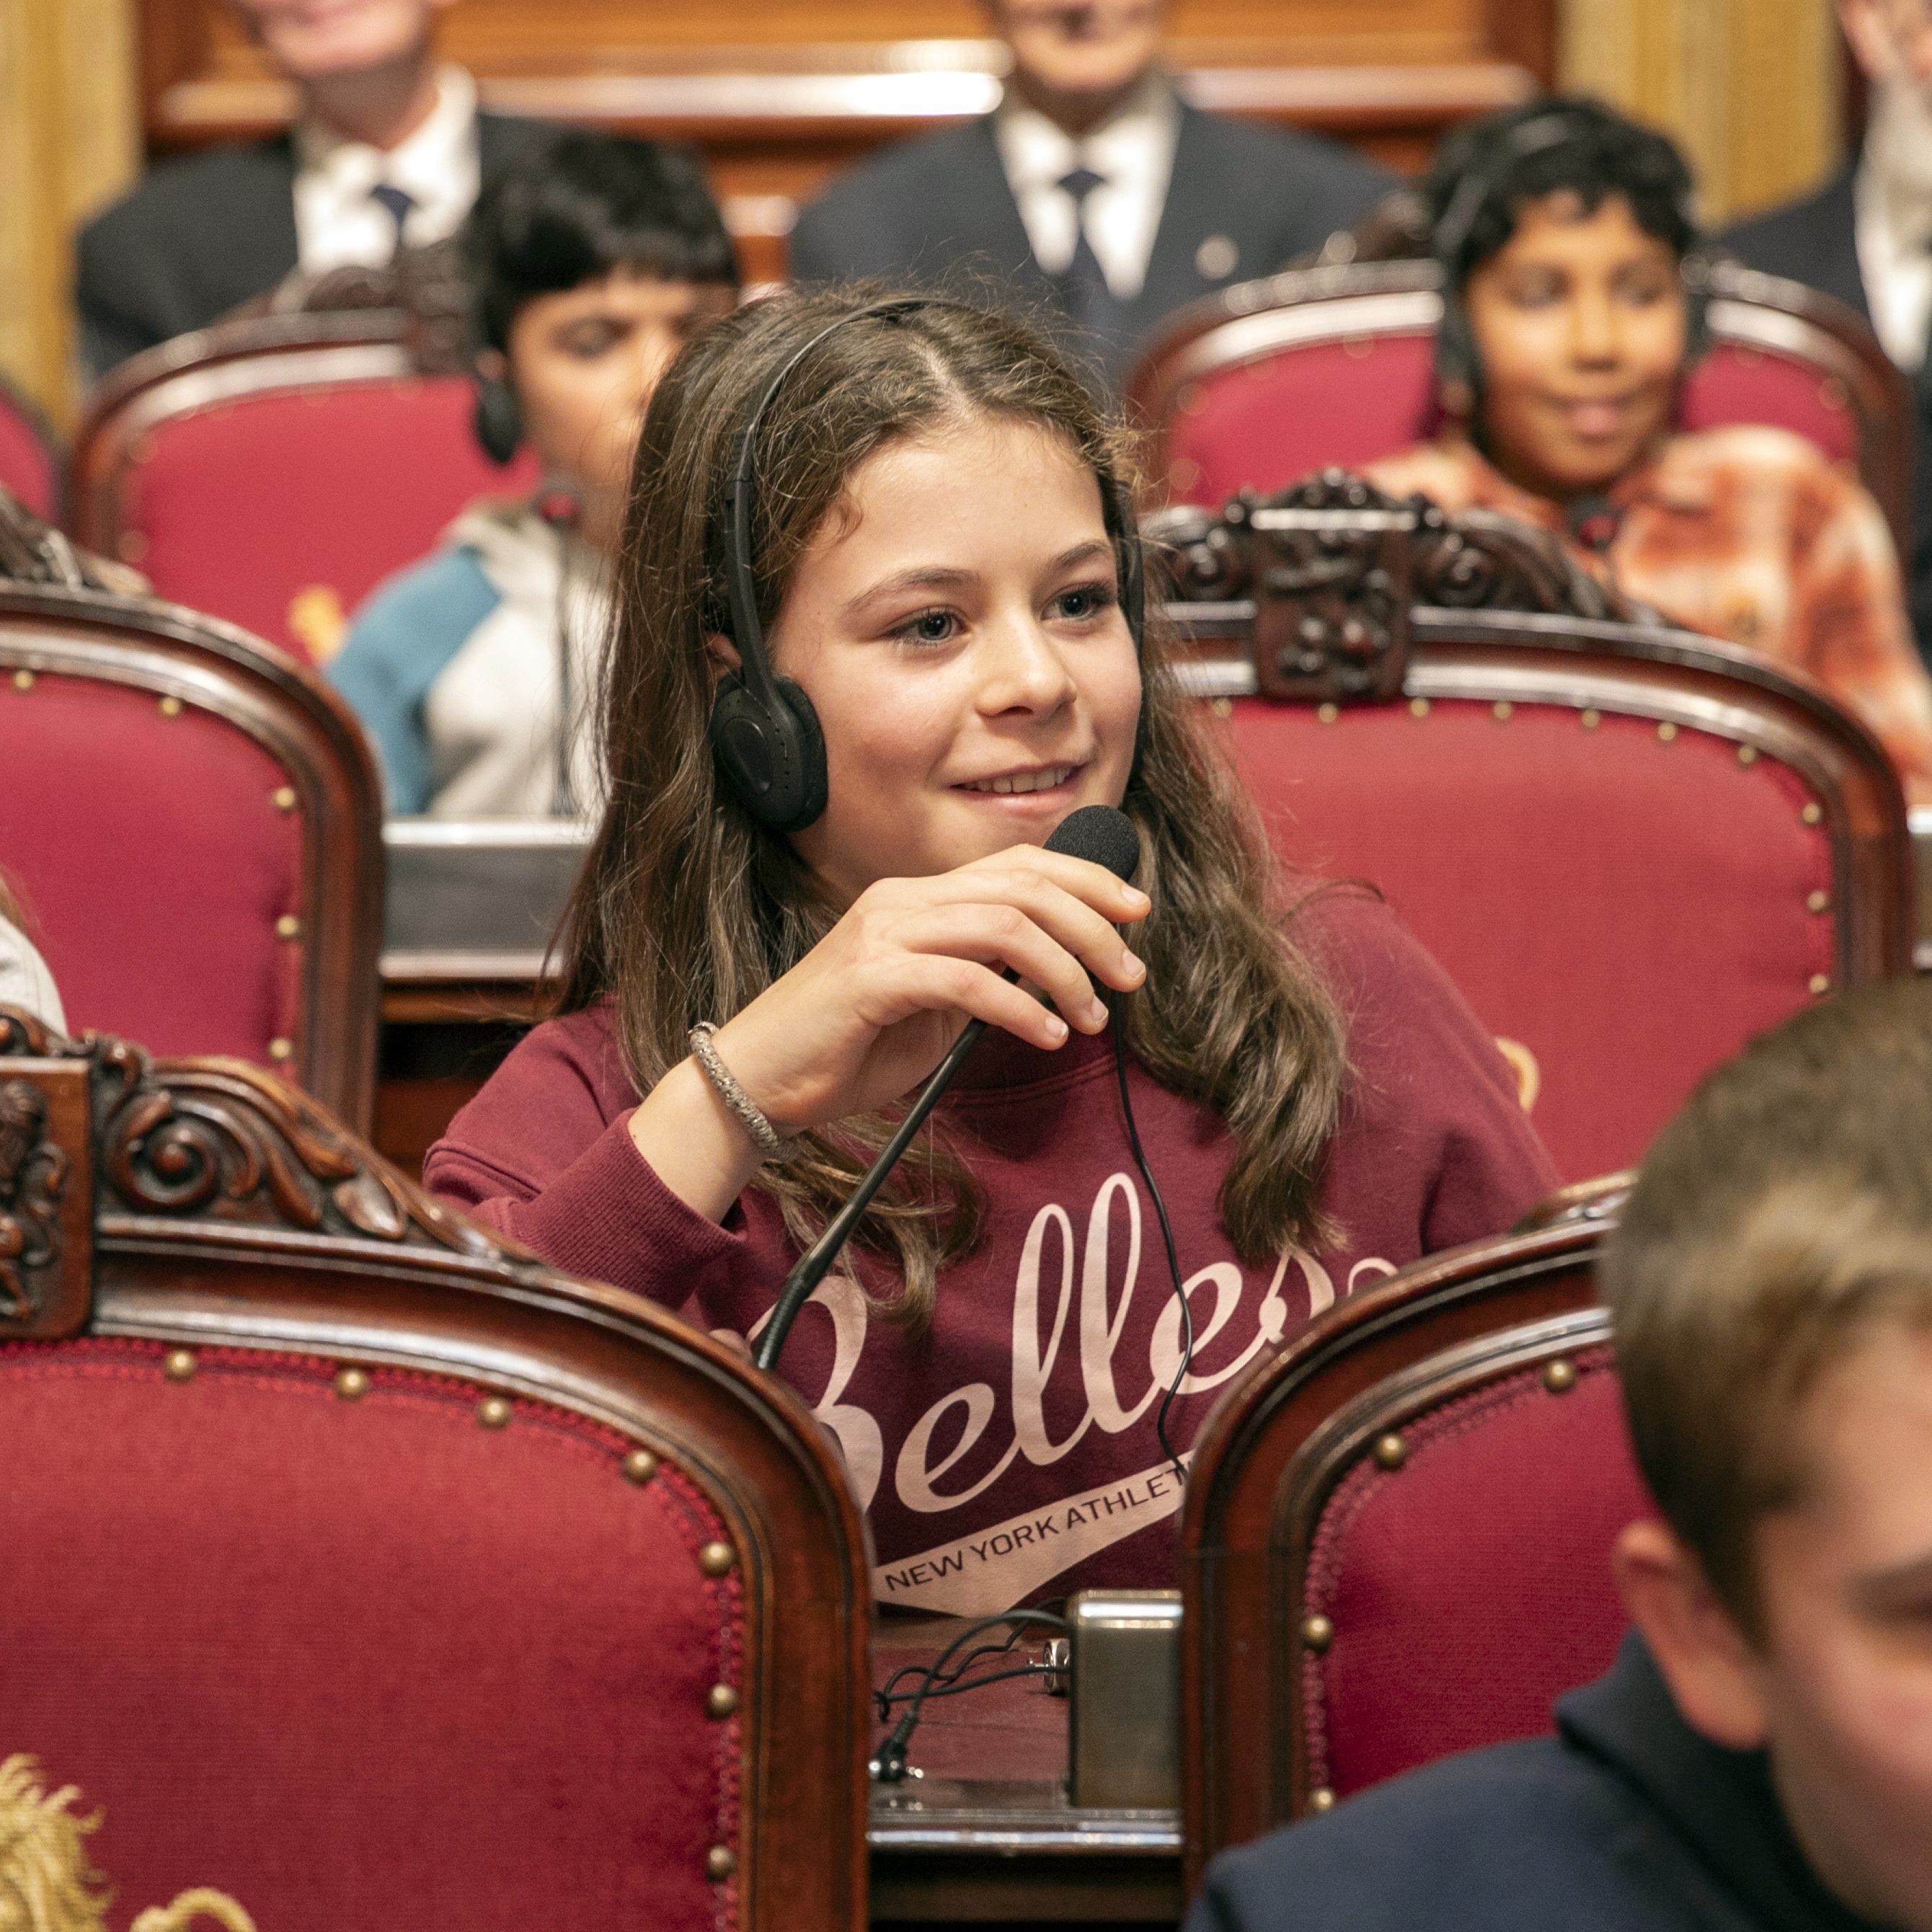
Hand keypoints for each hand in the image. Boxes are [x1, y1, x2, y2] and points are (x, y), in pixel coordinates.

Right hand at [714, 843, 1148, 1133]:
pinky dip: (1018, 1007)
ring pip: (1002, 925)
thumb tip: (1056, 977)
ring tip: (1093, 1018)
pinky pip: (965, 980)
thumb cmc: (845, 1050)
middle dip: (1092, 927)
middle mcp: (901, 901)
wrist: (757, 1082)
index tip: (1137, 913)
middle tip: (1130, 976)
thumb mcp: (931, 1008)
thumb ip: (983, 980)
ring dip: (1064, 971)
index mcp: (917, 899)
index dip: (1087, 879)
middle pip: (1022, 887)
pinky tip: (1046, 1036)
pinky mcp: (869, 978)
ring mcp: (882, 933)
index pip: (1018, 866)